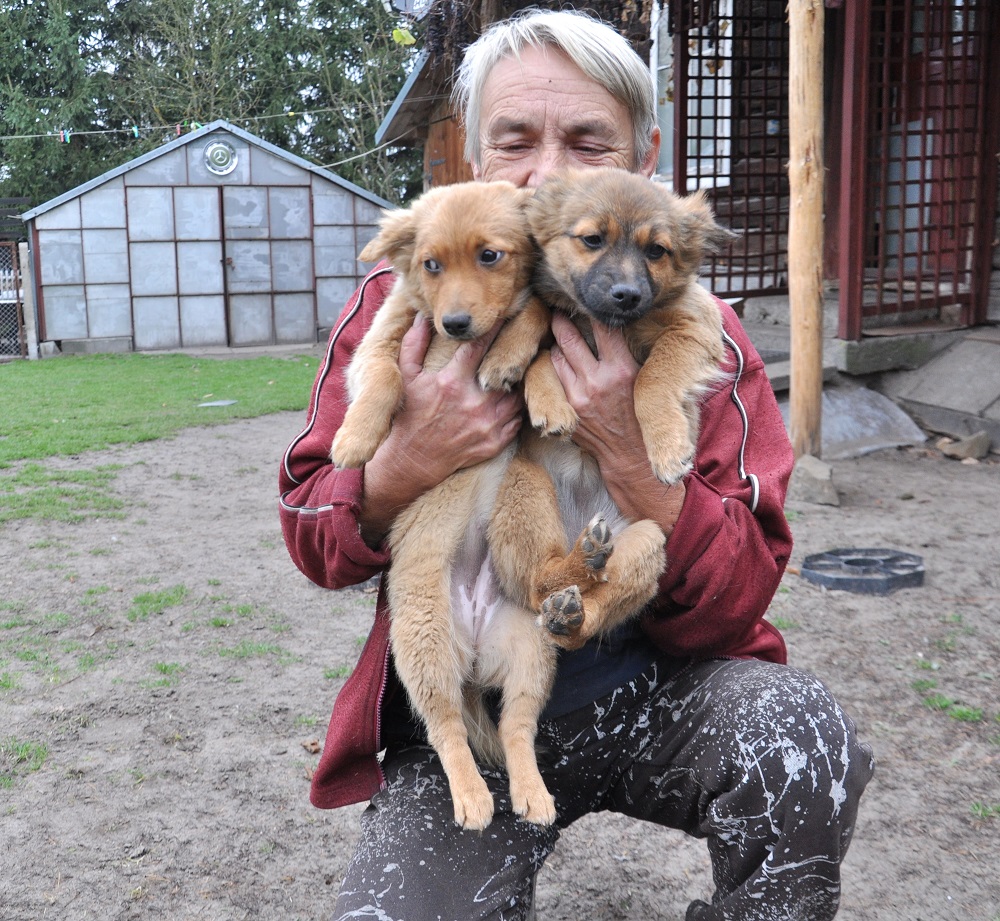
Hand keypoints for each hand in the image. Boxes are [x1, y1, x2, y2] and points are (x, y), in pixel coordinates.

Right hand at [358, 314, 523, 543]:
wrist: (413, 460)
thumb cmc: (410, 416)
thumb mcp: (406, 379)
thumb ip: (413, 346)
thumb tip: (421, 317)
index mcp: (453, 382)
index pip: (479, 347)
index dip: (494, 328)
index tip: (504, 315)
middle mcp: (474, 402)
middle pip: (507, 371)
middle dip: (514, 358)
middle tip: (524, 343)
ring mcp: (487, 424)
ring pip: (517, 396)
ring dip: (519, 384)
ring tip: (522, 371)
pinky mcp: (494, 443)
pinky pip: (517, 420)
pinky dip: (518, 408)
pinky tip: (516, 399)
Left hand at [550, 312, 684, 532]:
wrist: (630, 454)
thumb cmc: (641, 413)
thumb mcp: (642, 380)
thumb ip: (625, 354)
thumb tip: (616, 323)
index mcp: (622, 370)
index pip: (603, 328)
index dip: (592, 311)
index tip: (586, 300)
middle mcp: (598, 380)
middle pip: (569, 338)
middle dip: (561, 320)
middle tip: (557, 308)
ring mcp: (578, 396)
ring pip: (557, 357)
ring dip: (556, 344)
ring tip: (557, 331)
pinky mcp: (568, 409)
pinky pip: (553, 378)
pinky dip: (554, 366)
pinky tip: (556, 358)